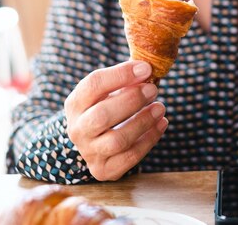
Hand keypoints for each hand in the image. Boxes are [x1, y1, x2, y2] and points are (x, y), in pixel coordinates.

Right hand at [65, 61, 167, 180]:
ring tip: (160, 108)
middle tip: (153, 90)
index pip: (93, 85)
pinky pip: (129, 158)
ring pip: (117, 140)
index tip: (146, 68)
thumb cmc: (107, 107)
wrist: (94, 141)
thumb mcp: (108, 91)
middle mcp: (77, 129)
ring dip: (143, 122)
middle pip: (102, 116)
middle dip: (132, 101)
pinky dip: (149, 140)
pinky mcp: (103, 170)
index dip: (121, 75)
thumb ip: (125, 80)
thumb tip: (148, 68)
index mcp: (76, 103)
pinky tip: (161, 124)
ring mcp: (89, 152)